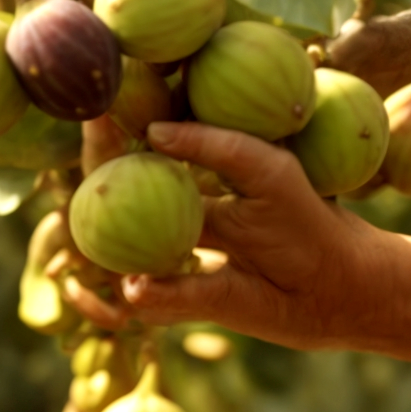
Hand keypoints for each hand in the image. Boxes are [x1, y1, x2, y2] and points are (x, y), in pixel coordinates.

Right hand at [87, 122, 396, 351]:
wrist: (337, 287)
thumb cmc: (307, 217)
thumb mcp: (269, 170)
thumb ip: (218, 147)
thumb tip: (156, 134)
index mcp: (194, 175)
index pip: (140, 149)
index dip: (113, 133)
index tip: (92, 109)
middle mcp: (175, 214)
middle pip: (115, 199)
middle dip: (87, 189)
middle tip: (72, 187)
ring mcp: (172, 259)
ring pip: (114, 253)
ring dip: (87, 253)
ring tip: (73, 257)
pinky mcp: (180, 302)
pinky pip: (139, 302)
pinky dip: (123, 301)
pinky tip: (117, 297)